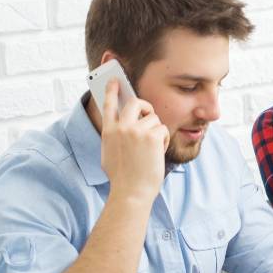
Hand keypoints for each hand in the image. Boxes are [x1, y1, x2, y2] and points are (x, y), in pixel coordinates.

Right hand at [100, 79, 169, 201]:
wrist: (131, 191)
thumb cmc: (123, 177)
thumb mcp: (110, 154)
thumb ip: (115, 137)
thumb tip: (122, 125)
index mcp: (108, 132)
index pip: (108, 105)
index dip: (111, 90)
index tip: (114, 80)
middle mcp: (121, 128)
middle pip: (135, 102)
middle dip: (144, 105)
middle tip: (148, 113)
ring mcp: (136, 131)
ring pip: (154, 118)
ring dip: (157, 131)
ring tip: (152, 148)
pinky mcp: (151, 136)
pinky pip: (163, 129)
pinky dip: (163, 140)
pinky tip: (157, 153)